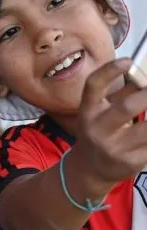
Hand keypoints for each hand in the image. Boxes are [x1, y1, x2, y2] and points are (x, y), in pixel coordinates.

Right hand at [69, 59, 146, 191]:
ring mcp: (114, 148)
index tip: (128, 61)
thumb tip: (145, 73)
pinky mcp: (131, 162)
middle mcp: (97, 129)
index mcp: (89, 111)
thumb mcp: (104, 111)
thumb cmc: (103, 131)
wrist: (92, 168)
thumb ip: (125, 92)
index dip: (109, 71)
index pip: (93, 87)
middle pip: (126, 107)